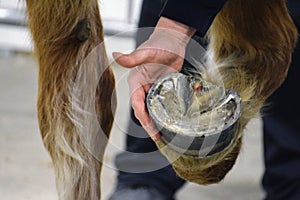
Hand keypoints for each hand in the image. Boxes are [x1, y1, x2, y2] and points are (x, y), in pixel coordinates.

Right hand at [113, 17, 195, 140]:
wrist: (173, 40)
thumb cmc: (160, 44)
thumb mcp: (148, 52)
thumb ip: (133, 57)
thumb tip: (116, 56)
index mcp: (135, 81)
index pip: (136, 104)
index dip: (143, 117)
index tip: (151, 128)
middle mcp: (141, 87)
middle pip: (142, 111)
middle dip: (148, 125)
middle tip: (158, 138)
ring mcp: (150, 89)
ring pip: (150, 110)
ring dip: (154, 123)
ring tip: (162, 135)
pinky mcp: (160, 89)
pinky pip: (158, 105)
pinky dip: (161, 114)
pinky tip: (167, 121)